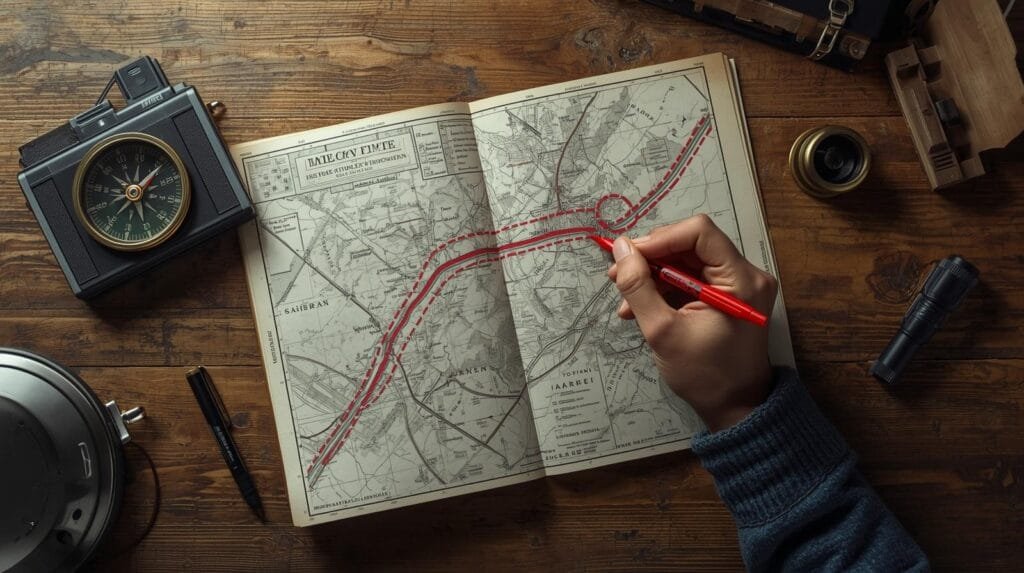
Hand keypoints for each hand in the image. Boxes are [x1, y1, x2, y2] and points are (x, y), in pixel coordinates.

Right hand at [608, 214, 776, 431]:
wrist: (735, 408)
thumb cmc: (704, 375)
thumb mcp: (662, 331)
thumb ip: (639, 287)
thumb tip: (621, 248)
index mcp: (740, 279)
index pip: (699, 232)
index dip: (659, 239)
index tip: (628, 256)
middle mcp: (745, 274)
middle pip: (690, 244)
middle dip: (650, 259)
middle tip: (617, 276)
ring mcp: (738, 285)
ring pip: (687, 261)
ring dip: (653, 276)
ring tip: (626, 301)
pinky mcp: (728, 297)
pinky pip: (691, 279)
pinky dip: (664, 289)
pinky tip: (641, 307)